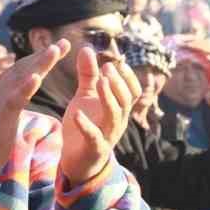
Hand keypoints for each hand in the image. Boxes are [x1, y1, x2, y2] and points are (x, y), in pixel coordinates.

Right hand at [0, 41, 69, 177]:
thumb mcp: (2, 112)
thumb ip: (11, 98)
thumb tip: (22, 86)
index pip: (23, 69)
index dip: (41, 57)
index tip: (60, 47)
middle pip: (24, 68)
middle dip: (45, 54)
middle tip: (65, 43)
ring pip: (21, 78)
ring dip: (39, 63)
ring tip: (56, 50)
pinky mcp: (0, 114)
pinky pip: (14, 98)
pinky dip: (26, 86)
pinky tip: (37, 77)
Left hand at [59, 47, 138, 184]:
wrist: (77, 160)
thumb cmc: (84, 126)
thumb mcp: (85, 97)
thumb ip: (88, 75)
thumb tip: (87, 48)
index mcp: (118, 110)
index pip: (132, 92)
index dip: (128, 78)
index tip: (119, 62)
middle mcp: (117, 122)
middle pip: (126, 101)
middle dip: (118, 84)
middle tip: (107, 68)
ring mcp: (108, 136)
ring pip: (115, 115)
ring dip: (109, 98)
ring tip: (99, 82)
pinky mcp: (94, 148)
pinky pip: (94, 136)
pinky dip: (86, 125)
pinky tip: (77, 113)